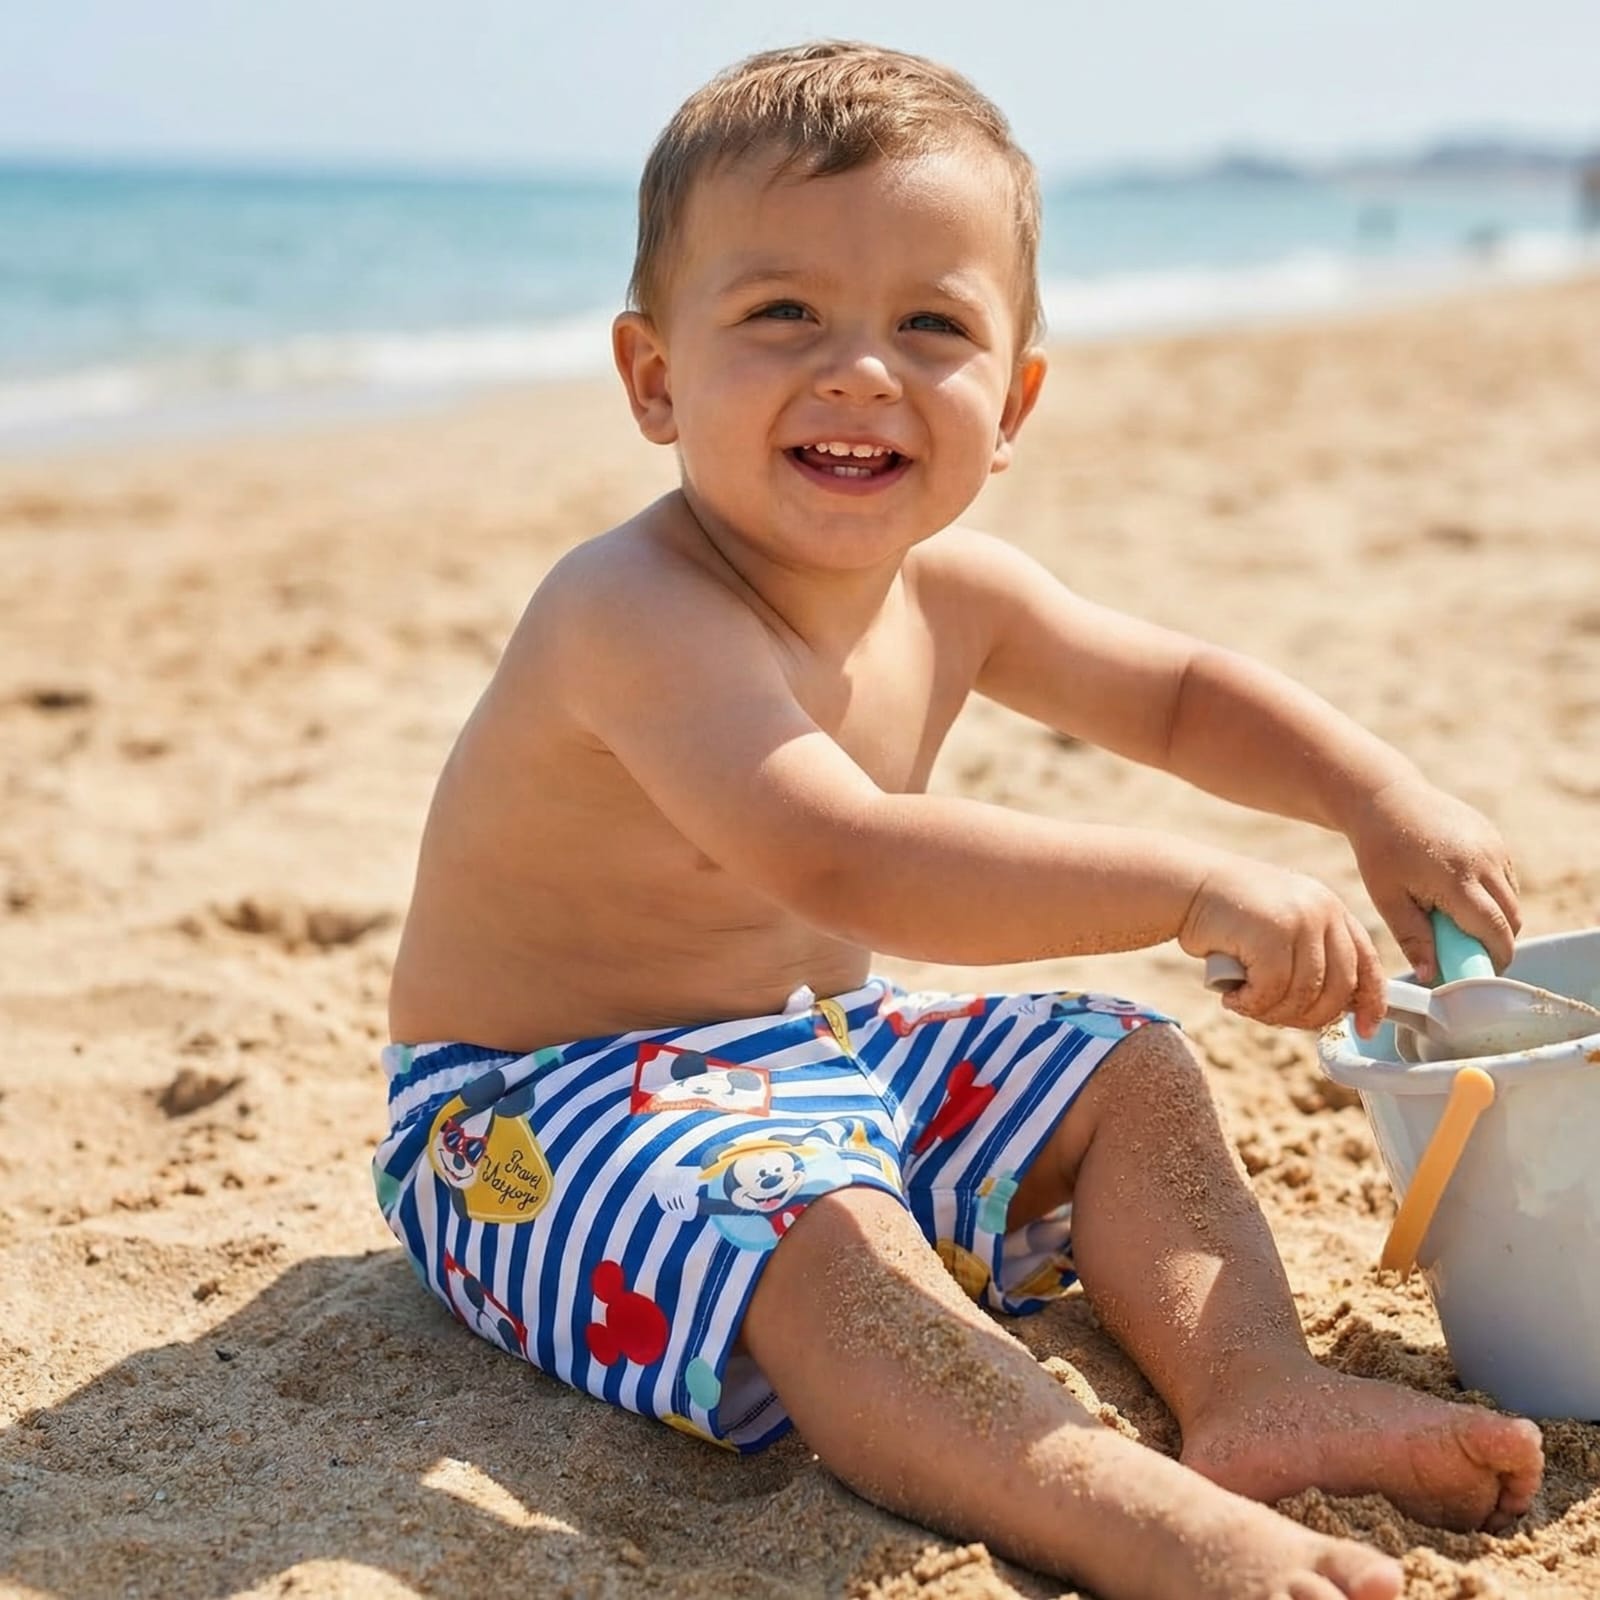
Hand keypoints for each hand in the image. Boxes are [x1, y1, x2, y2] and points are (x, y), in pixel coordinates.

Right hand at [1179, 856, 1385, 1033]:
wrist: (1185, 885)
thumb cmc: (1228, 914)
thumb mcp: (1281, 927)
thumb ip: (1310, 956)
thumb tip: (1339, 1008)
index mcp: (1331, 908)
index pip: (1367, 962)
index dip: (1372, 1001)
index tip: (1366, 1030)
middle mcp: (1323, 910)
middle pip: (1339, 987)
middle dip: (1310, 1016)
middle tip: (1275, 1019)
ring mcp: (1300, 920)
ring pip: (1304, 994)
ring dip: (1273, 1013)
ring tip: (1246, 1005)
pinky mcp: (1272, 934)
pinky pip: (1273, 990)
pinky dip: (1251, 1004)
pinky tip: (1233, 998)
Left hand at [1347, 776, 1520, 981]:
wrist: (1385, 799)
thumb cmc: (1380, 851)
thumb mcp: (1387, 898)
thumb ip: (1412, 938)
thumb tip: (1431, 976)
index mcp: (1456, 879)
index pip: (1495, 930)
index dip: (1494, 958)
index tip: (1480, 975)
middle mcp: (1484, 861)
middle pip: (1512, 918)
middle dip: (1496, 942)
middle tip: (1465, 953)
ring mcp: (1494, 846)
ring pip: (1512, 899)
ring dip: (1496, 917)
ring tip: (1455, 919)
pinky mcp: (1495, 837)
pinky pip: (1507, 878)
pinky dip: (1493, 895)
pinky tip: (1460, 893)